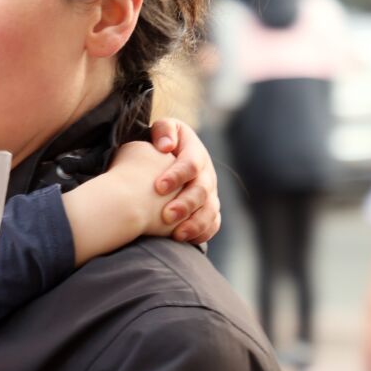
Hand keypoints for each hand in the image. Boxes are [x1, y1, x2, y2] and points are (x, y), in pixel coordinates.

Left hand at [148, 119, 219, 243]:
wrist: (169, 158)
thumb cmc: (160, 144)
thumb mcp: (162, 130)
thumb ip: (164, 130)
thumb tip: (166, 146)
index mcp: (195, 153)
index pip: (191, 164)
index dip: (177, 176)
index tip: (158, 187)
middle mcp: (206, 174)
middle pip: (201, 191)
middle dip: (185, 205)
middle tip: (166, 216)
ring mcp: (209, 193)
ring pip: (209, 211)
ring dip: (195, 223)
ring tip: (177, 235)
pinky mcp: (208, 209)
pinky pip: (212, 223)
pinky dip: (202, 233)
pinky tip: (186, 240)